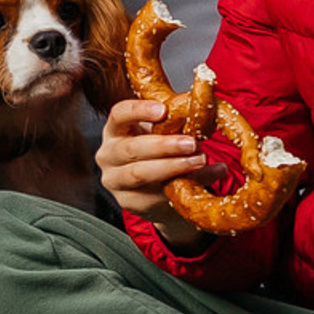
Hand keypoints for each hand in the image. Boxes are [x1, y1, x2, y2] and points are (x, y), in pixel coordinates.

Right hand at [97, 96, 208, 251]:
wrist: (155, 190)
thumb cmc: (158, 153)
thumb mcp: (161, 133)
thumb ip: (173, 123)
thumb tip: (200, 111)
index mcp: (115, 130)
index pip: (119, 114)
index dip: (139, 111)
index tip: (163, 110)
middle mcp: (108, 155)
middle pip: (131, 148)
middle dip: (164, 145)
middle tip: (191, 143)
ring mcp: (115, 181)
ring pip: (140, 173)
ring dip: (173, 166)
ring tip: (199, 161)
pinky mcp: (129, 202)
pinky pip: (156, 195)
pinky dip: (184, 185)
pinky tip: (206, 176)